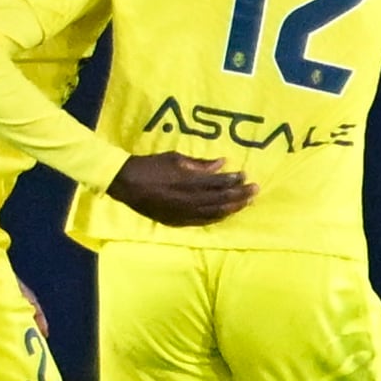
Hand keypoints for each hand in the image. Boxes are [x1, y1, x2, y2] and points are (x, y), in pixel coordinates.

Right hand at [107, 150, 256, 226]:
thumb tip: (222, 164)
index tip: (245, 175)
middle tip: (254, 190)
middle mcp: (188, 201)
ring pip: (214, 214)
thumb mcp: (176, 158)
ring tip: (246, 202)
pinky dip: (217, 218)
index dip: (234, 180)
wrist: (126, 184)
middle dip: (240, 196)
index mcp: (188, 182)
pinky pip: (203, 222)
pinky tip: (226, 214)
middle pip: (221, 201)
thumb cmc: (151, 166)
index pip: (218, 183)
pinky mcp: (177, 222)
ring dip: (232, 208)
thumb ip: (200, 163)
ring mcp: (183, 214)